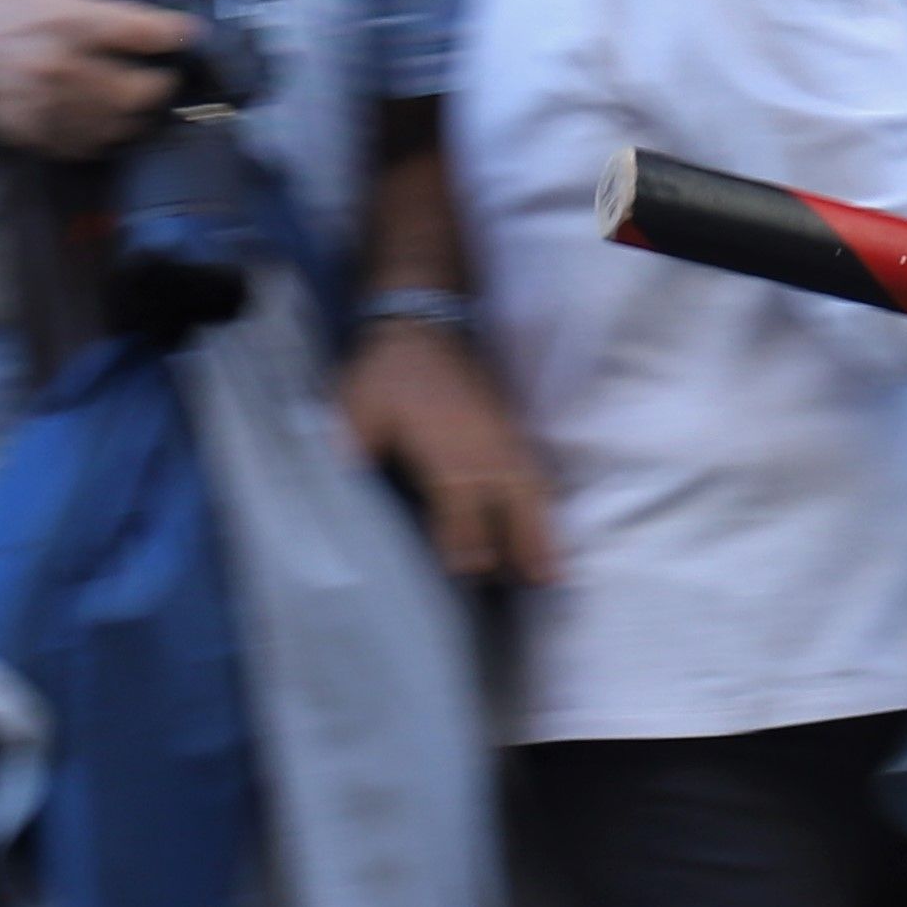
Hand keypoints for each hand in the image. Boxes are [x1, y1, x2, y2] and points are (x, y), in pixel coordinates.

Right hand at [0, 0, 198, 160]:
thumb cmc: (1, 5)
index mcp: (75, 21)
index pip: (156, 35)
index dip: (179, 32)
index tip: (178, 31)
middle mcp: (66, 69)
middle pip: (149, 89)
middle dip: (162, 77)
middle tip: (154, 66)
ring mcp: (53, 108)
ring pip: (127, 123)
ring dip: (137, 107)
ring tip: (126, 87)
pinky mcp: (41, 137)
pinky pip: (96, 145)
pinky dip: (107, 130)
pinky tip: (98, 109)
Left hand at [348, 318, 559, 588]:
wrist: (422, 322)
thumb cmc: (385, 373)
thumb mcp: (358, 408)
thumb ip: (356, 449)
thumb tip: (352, 484)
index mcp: (444, 447)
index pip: (459, 505)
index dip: (466, 540)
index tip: (475, 573)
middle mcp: (481, 445)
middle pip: (509, 503)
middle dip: (524, 544)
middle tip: (541, 584)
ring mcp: (501, 436)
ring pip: (529, 490)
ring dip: (542, 529)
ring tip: (554, 570)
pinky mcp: (509, 426)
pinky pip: (534, 470)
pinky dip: (544, 501)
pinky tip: (547, 522)